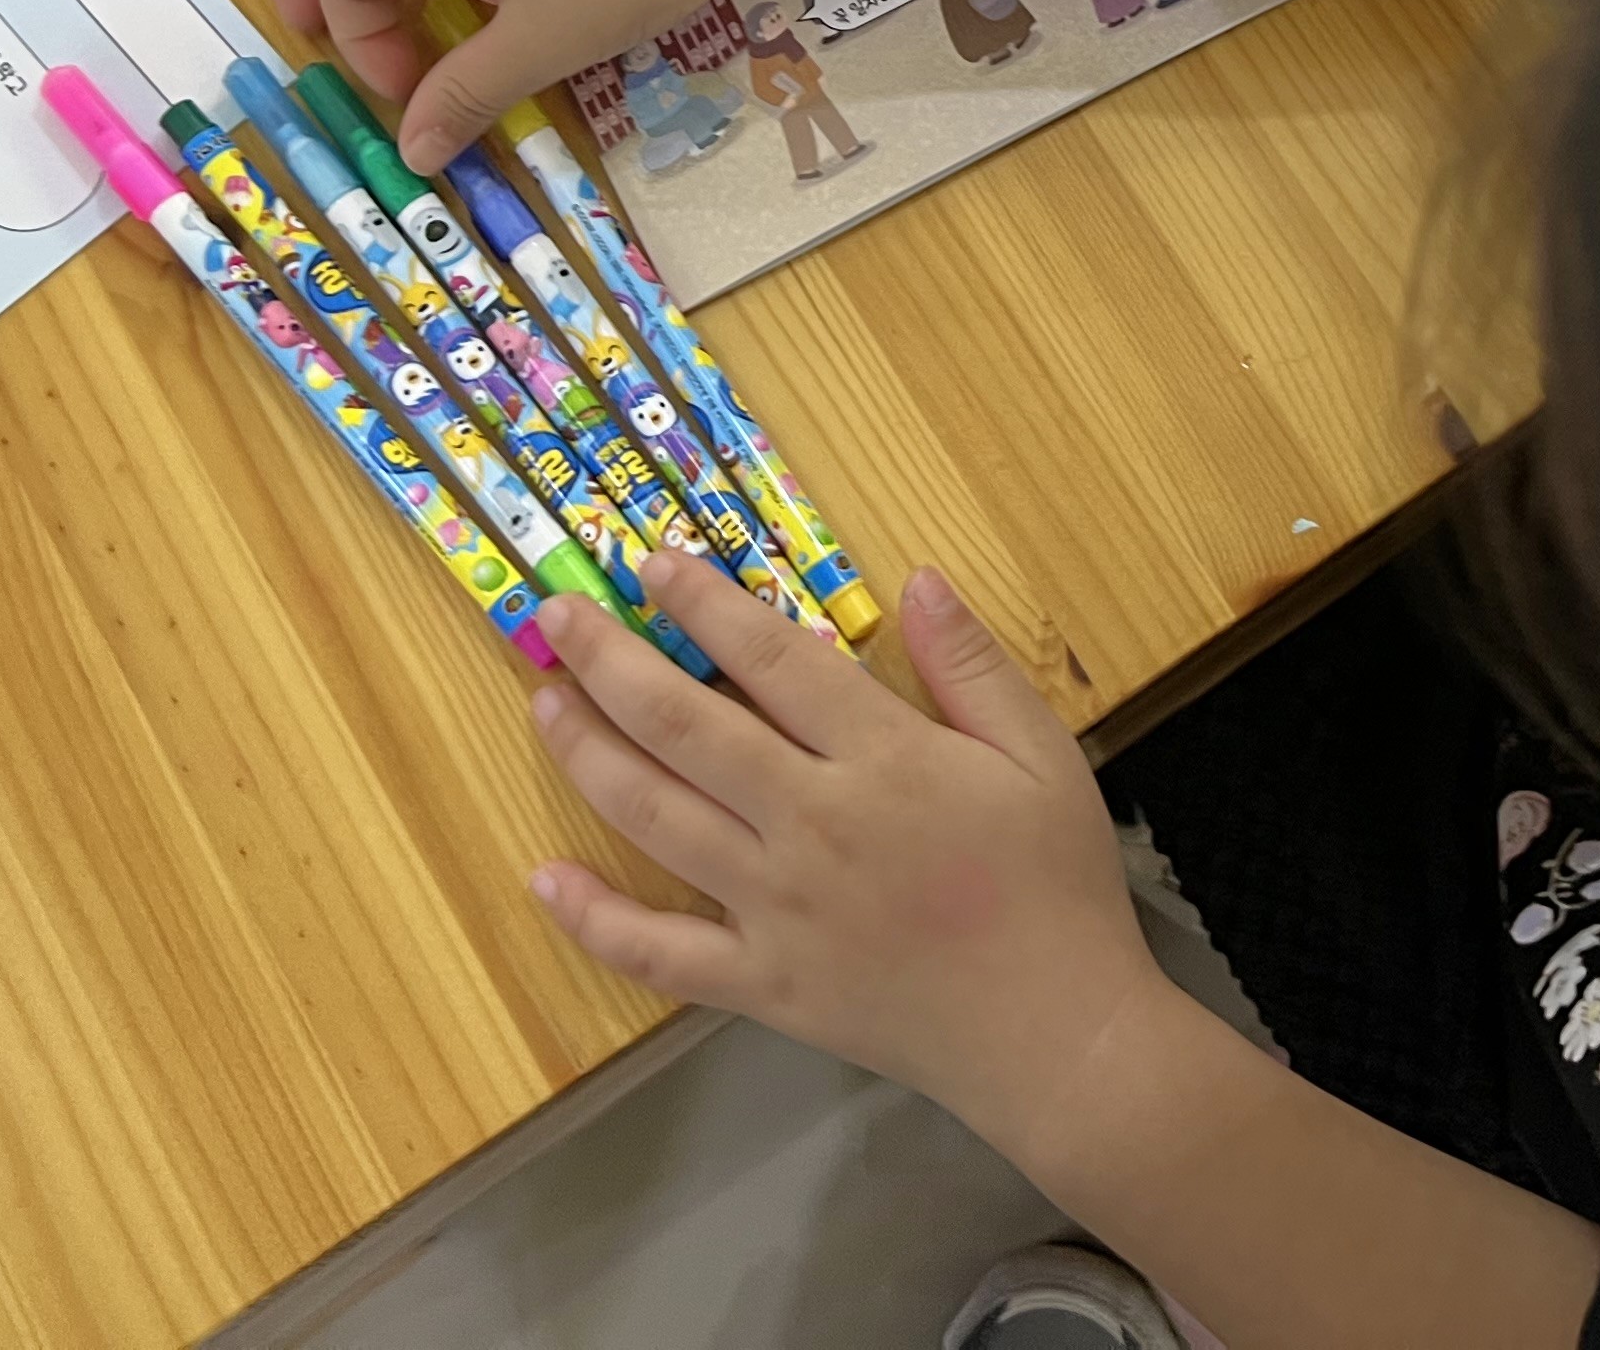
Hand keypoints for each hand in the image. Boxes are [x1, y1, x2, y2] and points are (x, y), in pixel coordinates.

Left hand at [524, 550, 1168, 1150]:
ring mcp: (775, 910)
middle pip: (687, 727)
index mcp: (884, 760)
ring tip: (545, 703)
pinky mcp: (760, 985)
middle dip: (613, 660)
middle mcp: (811, 825)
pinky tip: (545, 879)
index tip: (653, 563)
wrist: (1054, 1035)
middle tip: (562, 615)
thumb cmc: (1055, 886)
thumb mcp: (1043, 756)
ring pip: (655, 818)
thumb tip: (917, 579)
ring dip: (588, 754)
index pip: (773, 659)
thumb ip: (973, 666)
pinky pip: (658, 953)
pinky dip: (594, 918)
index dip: (706, 604)